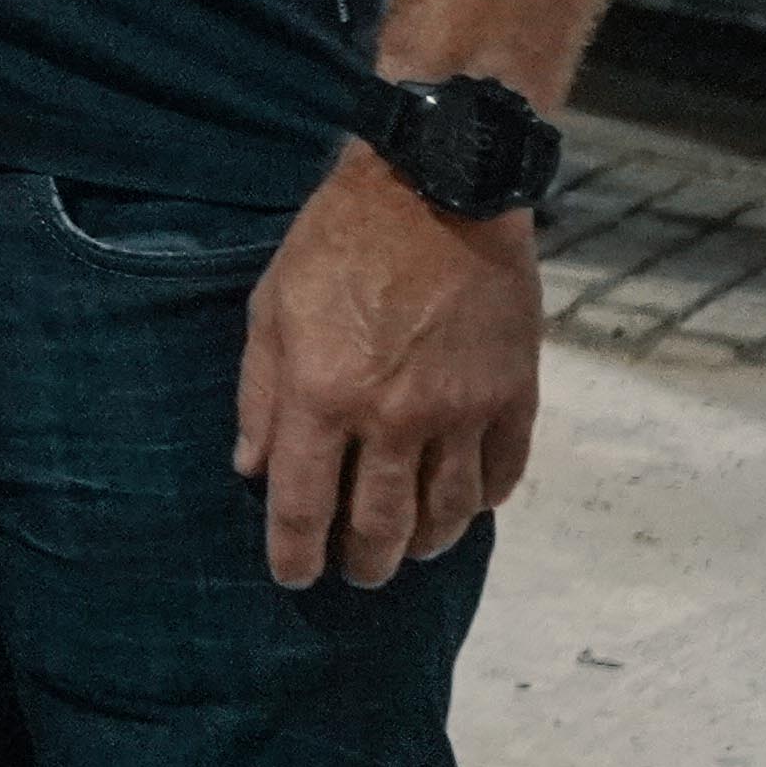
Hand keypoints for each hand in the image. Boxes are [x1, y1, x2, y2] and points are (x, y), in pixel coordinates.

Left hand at [233, 146, 542, 588]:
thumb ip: (260, 394)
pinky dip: (483, 501)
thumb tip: (252, 468)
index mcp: (325, 395)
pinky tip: (466, 506)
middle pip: (383, 525)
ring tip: (412, 549)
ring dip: (427, 543)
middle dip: (365, 563)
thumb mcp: (271, 308)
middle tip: (357, 573)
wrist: (436, 189)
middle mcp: (395, 417)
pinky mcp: (513, 395)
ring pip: (448, 512)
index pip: (305, 506)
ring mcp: (463, 411)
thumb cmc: (337, 243)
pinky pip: (503, 474)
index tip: (292, 577)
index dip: (295, 554)